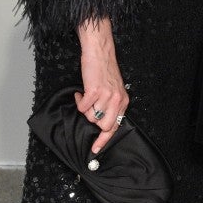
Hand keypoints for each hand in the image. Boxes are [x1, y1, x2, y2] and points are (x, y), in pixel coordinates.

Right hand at [75, 18, 128, 153]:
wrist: (99, 53)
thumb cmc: (104, 70)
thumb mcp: (114, 90)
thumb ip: (111, 105)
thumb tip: (100, 121)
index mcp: (122, 102)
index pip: (115, 126)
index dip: (104, 140)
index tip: (95, 149)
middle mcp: (116, 100)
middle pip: (103, 125)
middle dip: (93, 121)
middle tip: (89, 110)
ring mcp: (106, 96)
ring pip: (91, 116)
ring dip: (85, 109)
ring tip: (85, 97)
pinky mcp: (94, 91)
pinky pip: (83, 107)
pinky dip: (79, 101)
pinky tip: (81, 92)